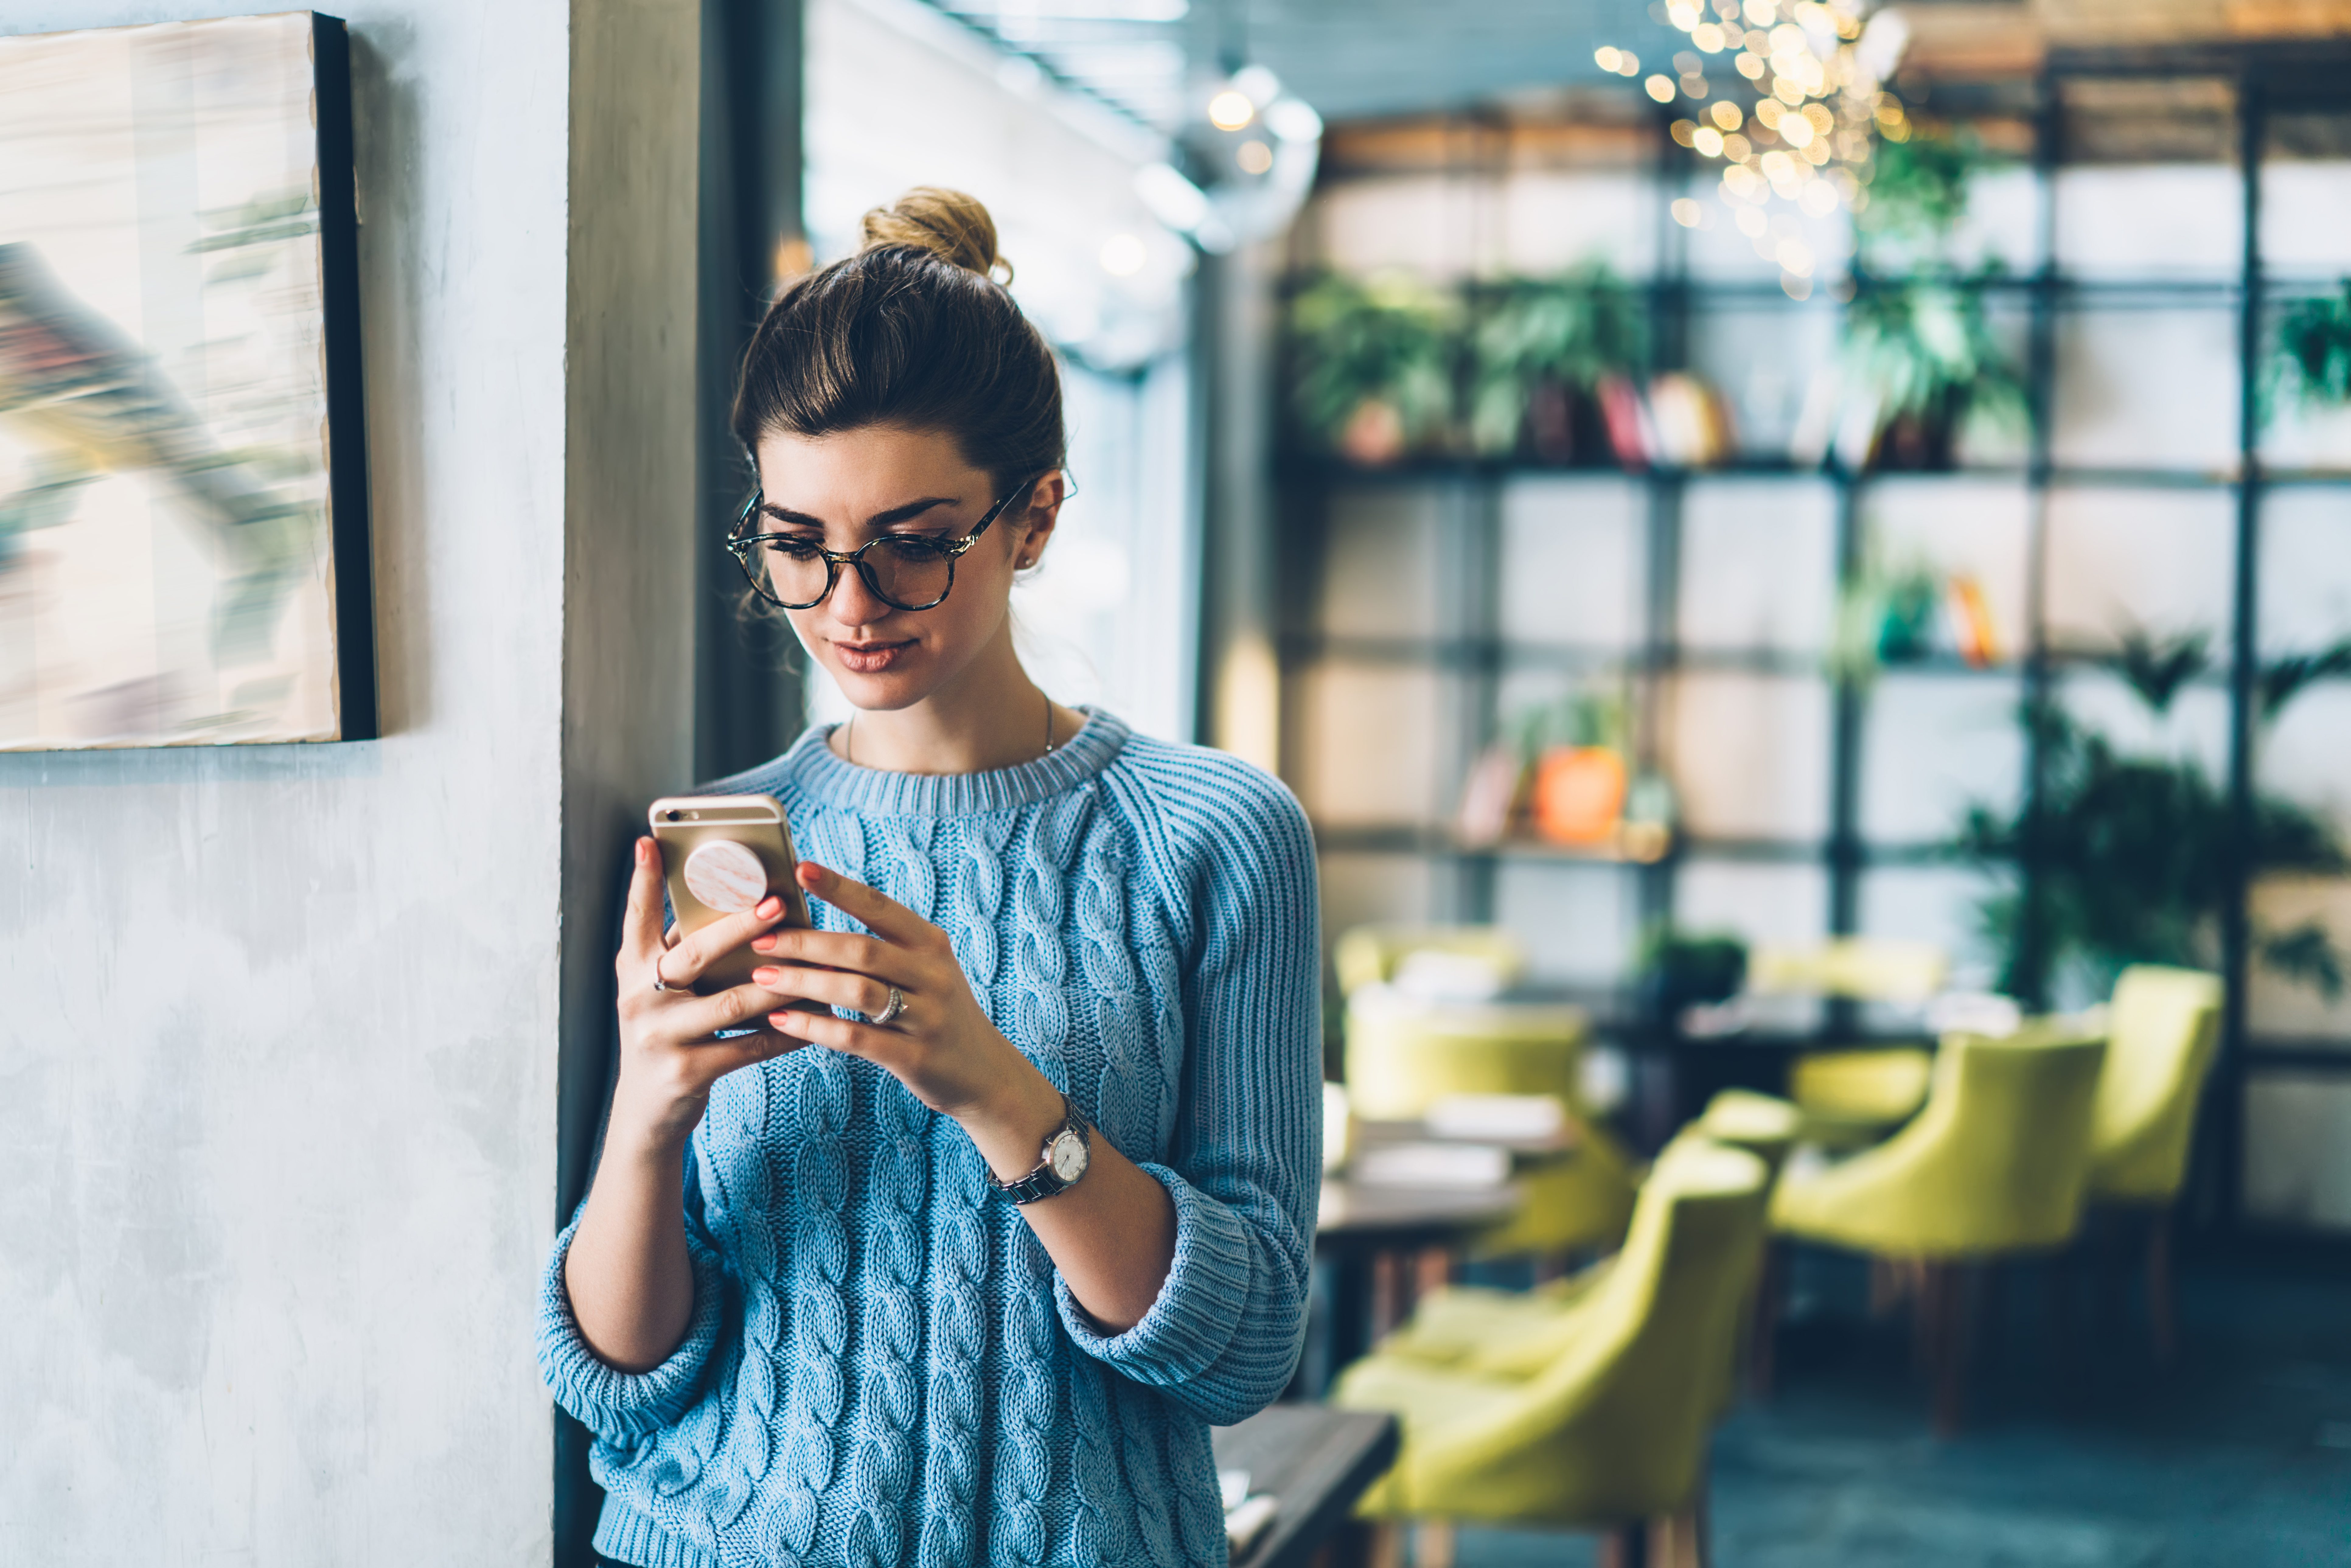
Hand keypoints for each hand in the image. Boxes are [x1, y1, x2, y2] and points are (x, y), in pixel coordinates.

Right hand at [610, 837, 803, 1150]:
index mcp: (634, 971)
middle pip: (695, 953)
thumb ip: (684, 953)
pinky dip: (787, 1031)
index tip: (648, 841)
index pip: (636, 918)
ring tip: (816, 962)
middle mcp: (641, 999)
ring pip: (732, 1002)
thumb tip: (732, 905)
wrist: (647, 1112)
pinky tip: (817, 1019)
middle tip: (778, 902)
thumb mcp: (660, 991)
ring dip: (779, 982)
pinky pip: (749, 1047)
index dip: (640, 880)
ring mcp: (661, 1038)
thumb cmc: (668, 1033)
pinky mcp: (687, 1073)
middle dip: (739, 926)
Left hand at [749, 861, 1063, 1174]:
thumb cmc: (938, 1015)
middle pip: (861, 949)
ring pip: (856, 991)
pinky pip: (856, 1038)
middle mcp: (933, 974)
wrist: (984, 1074)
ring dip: (804, 982)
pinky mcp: (916, 1057)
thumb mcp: (925, 971)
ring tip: (762, 978)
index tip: (800, 868)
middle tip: (761, 940)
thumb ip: (883, 950)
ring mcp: (927, 1017)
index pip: (880, 906)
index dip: (839, 887)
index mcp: (931, 944)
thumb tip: (812, 933)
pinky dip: (815, 1027)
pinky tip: (782, 1020)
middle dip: (806, 943)